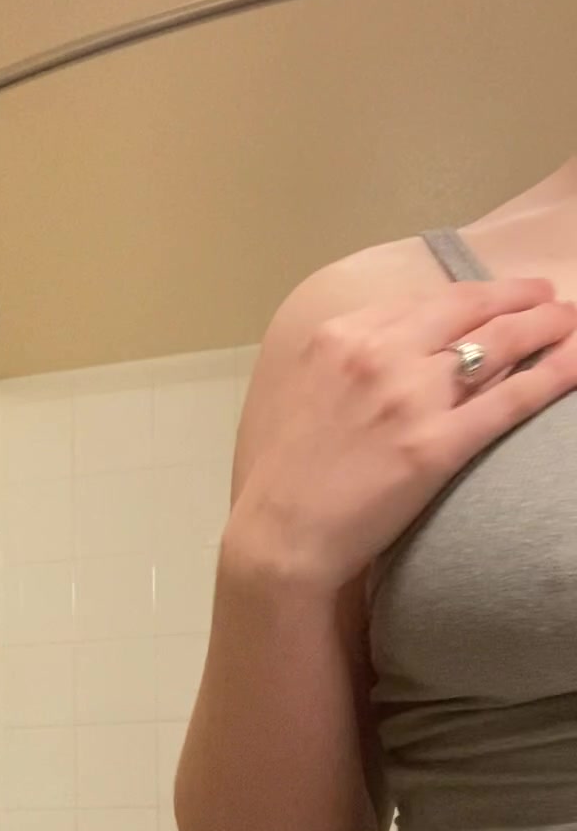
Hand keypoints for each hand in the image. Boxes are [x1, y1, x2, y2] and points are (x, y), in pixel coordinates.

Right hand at [227, 278, 576, 593]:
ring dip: (545, 324)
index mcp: (343, 335)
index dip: (472, 295)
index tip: (496, 295)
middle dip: (518, 296)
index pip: (424, 302)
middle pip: (467, 310)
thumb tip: (407, 351)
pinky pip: (511, 398)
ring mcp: (410, 397)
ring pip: (497, 344)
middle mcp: (378, 353)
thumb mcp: (311, 391)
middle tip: (548, 295)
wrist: (282, 535)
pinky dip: (554, 374)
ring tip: (571, 319)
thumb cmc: (292, 475)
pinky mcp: (437, 444)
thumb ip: (355, 361)